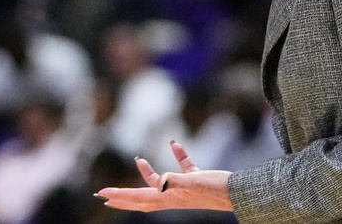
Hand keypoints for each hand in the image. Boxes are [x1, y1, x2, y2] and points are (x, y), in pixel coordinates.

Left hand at [95, 141, 233, 211]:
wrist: (239, 193)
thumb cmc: (217, 189)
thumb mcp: (195, 182)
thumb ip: (176, 181)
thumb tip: (160, 180)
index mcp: (169, 198)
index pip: (138, 197)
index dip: (120, 195)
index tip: (102, 194)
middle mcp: (174, 196)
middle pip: (142, 199)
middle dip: (124, 197)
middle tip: (106, 196)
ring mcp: (185, 189)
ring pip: (160, 183)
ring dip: (148, 173)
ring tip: (139, 160)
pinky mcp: (198, 180)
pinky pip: (182, 167)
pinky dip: (177, 156)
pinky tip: (175, 143)